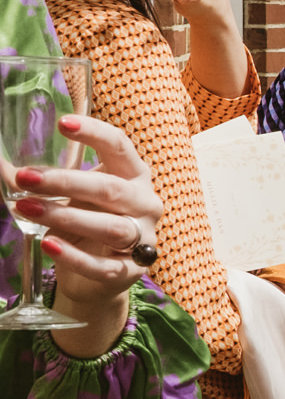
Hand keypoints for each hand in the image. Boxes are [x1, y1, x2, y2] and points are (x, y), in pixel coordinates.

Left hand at [18, 115, 161, 310]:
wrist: (98, 275)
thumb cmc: (85, 222)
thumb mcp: (68, 197)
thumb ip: (40, 181)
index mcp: (133, 176)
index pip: (120, 146)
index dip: (94, 133)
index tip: (62, 123)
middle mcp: (145, 203)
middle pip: (111, 188)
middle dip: (66, 182)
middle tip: (25, 177)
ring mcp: (143, 238)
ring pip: (109, 226)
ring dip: (65, 216)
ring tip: (26, 208)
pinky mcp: (131, 271)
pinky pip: (104, 265)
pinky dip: (74, 255)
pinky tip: (47, 244)